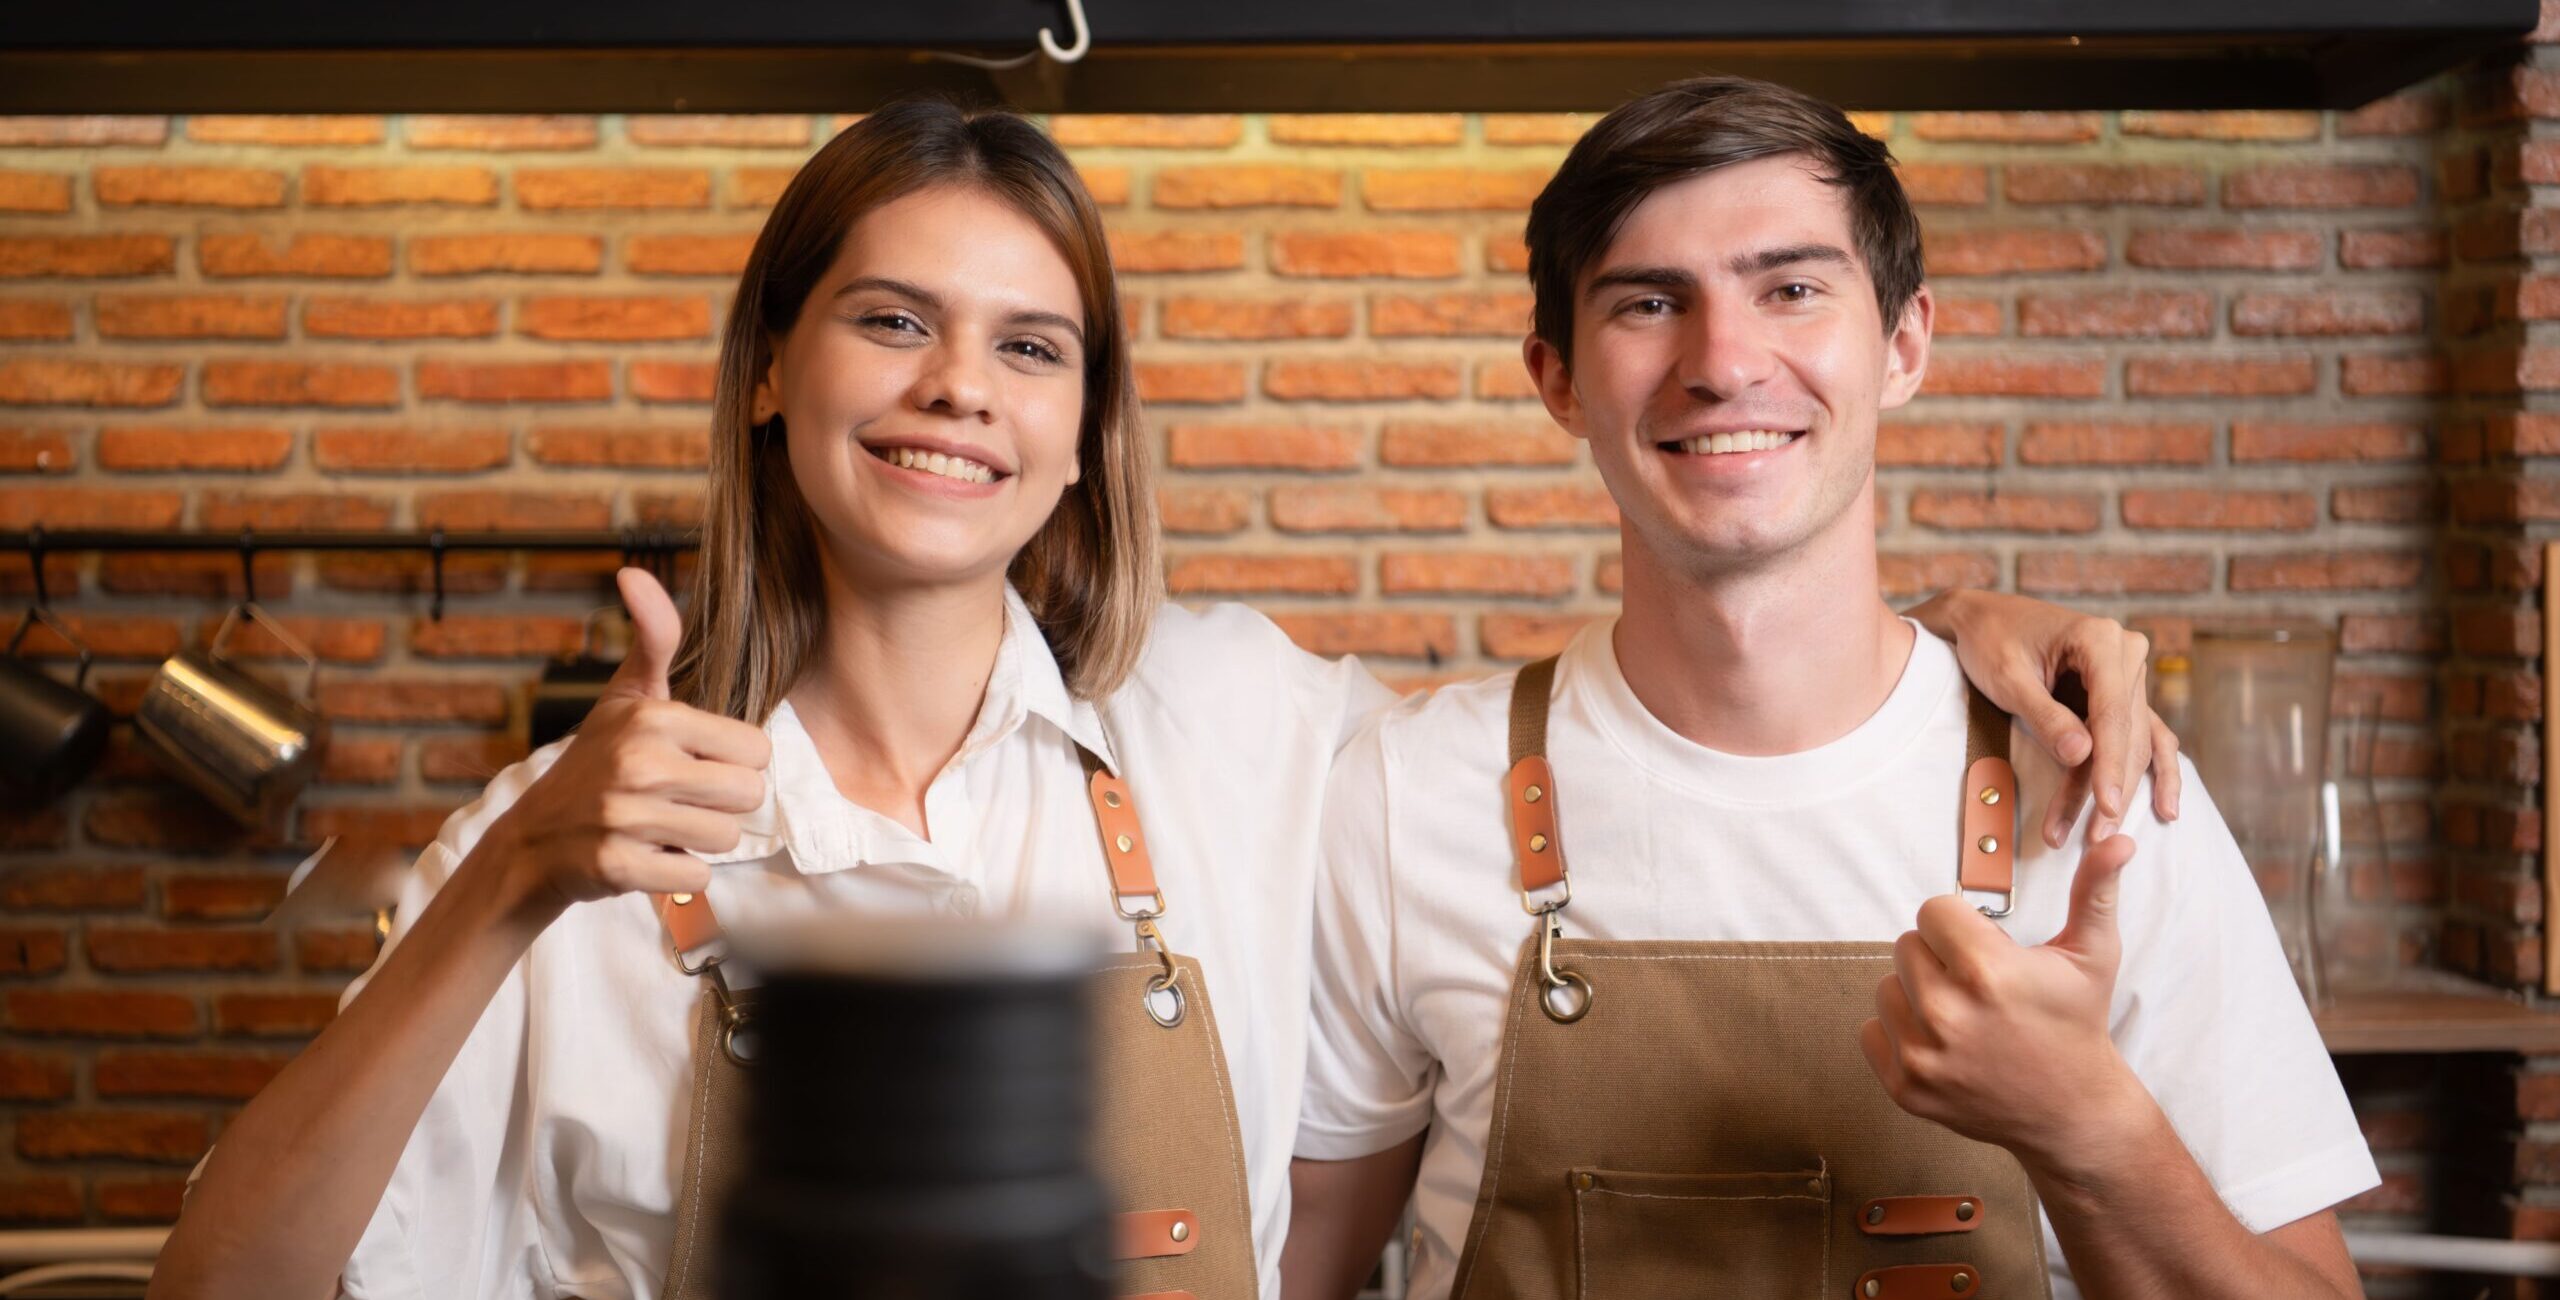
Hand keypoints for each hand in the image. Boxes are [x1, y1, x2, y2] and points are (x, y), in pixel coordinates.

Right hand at [469, 568, 772, 915]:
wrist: (531, 840)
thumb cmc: (595, 762)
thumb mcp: (625, 696)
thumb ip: (654, 639)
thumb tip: (633, 572)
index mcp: (653, 718)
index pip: (757, 750)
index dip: (733, 763)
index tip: (694, 765)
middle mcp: (639, 764)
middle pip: (748, 796)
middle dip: (721, 806)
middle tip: (678, 801)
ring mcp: (624, 817)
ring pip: (725, 839)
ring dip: (699, 841)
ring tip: (659, 827)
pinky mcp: (616, 866)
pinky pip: (695, 879)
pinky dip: (677, 876)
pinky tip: (645, 857)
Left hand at [1858, 834, 2146, 1171]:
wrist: (2072, 1112)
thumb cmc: (2078, 1025)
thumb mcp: (2092, 956)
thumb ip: (2094, 891)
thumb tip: (2117, 839)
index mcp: (1986, 971)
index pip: (1932, 910)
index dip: (1961, 925)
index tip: (1985, 948)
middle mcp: (1947, 1012)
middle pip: (1906, 945)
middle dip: (1939, 957)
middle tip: (1977, 984)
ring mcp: (1923, 1055)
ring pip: (1886, 987)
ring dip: (1916, 993)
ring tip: (1962, 1013)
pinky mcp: (1906, 1086)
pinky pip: (1872, 1030)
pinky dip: (1899, 1033)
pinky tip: (1943, 1042)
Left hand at [1910, 590, 2182, 847]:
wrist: (1982, 620)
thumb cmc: (1990, 642)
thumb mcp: (2008, 678)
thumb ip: (2044, 716)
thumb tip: (2081, 757)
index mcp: (2100, 639)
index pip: (2111, 713)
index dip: (2110, 765)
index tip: (2105, 807)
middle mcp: (2125, 654)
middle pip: (2127, 733)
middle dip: (2110, 787)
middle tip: (2095, 838)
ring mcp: (2128, 673)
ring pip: (2134, 741)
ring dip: (2120, 789)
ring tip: (2103, 836)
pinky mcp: (2121, 692)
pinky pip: (2144, 734)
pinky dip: (2151, 771)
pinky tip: (2164, 808)